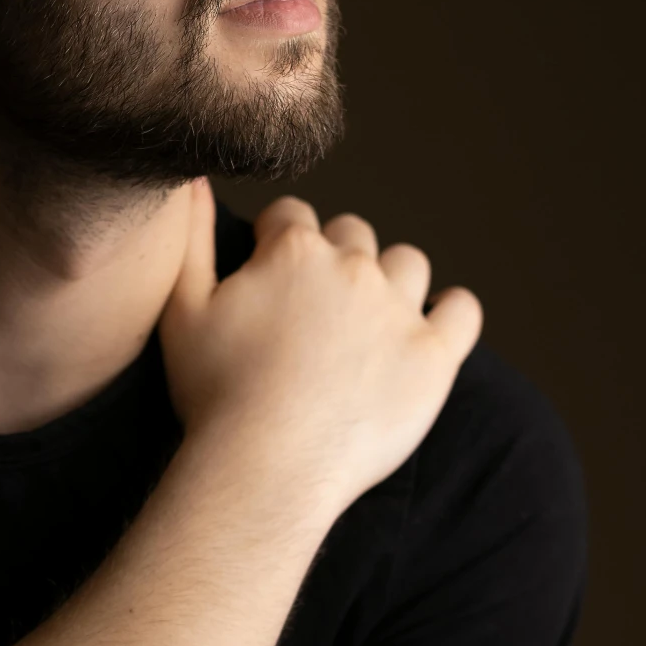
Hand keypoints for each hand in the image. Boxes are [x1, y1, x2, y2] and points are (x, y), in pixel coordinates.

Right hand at [157, 177, 482, 520]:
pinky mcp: (433, 356)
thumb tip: (195, 178)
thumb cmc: (215, 395)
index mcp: (293, 251)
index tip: (269, 273)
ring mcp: (398, 310)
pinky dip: (451, 312)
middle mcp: (353, 267)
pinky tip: (430, 330)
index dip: (276, 240)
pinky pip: (462, 310)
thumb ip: (191, 237)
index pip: (291, 215)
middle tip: (315, 309)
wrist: (266, 467)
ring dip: (391, 279)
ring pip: (408, 264)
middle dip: (334, 258)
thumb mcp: (182, 310)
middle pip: (352, 234)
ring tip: (368, 321)